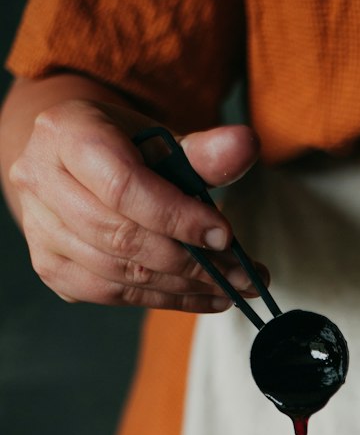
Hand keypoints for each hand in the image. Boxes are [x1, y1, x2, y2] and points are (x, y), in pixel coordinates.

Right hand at [8, 98, 263, 310]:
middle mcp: (40, 180)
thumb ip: (204, 150)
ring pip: (118, 273)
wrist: (76, 165)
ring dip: (183, 287)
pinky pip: (112, 295)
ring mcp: (40, 228)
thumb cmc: (125, 149)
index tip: (225, 236)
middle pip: (121, 236)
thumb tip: (245, 145)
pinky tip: (202, 297)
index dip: (177, 217)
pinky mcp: (51, 267)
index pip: (123, 186)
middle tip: (242, 275)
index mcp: (64, 133)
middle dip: (190, 262)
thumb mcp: (163, 140)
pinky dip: (164, 300)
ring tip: (231, 288)